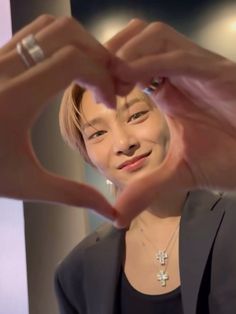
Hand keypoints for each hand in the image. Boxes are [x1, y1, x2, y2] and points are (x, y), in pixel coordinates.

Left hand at [0, 15, 128, 218]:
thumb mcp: (27, 185)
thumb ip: (73, 196)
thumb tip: (112, 213)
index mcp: (14, 99)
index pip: (73, 62)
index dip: (102, 77)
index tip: (110, 103)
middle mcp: (3, 68)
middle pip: (66, 35)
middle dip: (99, 57)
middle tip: (108, 86)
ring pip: (50, 27)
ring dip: (81, 45)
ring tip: (92, 75)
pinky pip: (35, 34)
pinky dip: (62, 43)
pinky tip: (68, 70)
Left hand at [107, 19, 235, 226]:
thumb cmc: (227, 160)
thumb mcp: (177, 174)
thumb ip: (146, 188)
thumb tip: (117, 217)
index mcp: (169, 90)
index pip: (131, 60)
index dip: (109, 70)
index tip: (98, 93)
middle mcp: (181, 72)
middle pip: (139, 35)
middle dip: (112, 50)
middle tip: (100, 79)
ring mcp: (199, 68)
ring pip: (155, 36)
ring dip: (127, 51)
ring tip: (115, 80)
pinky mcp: (217, 72)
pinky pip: (179, 55)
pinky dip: (149, 61)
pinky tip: (129, 78)